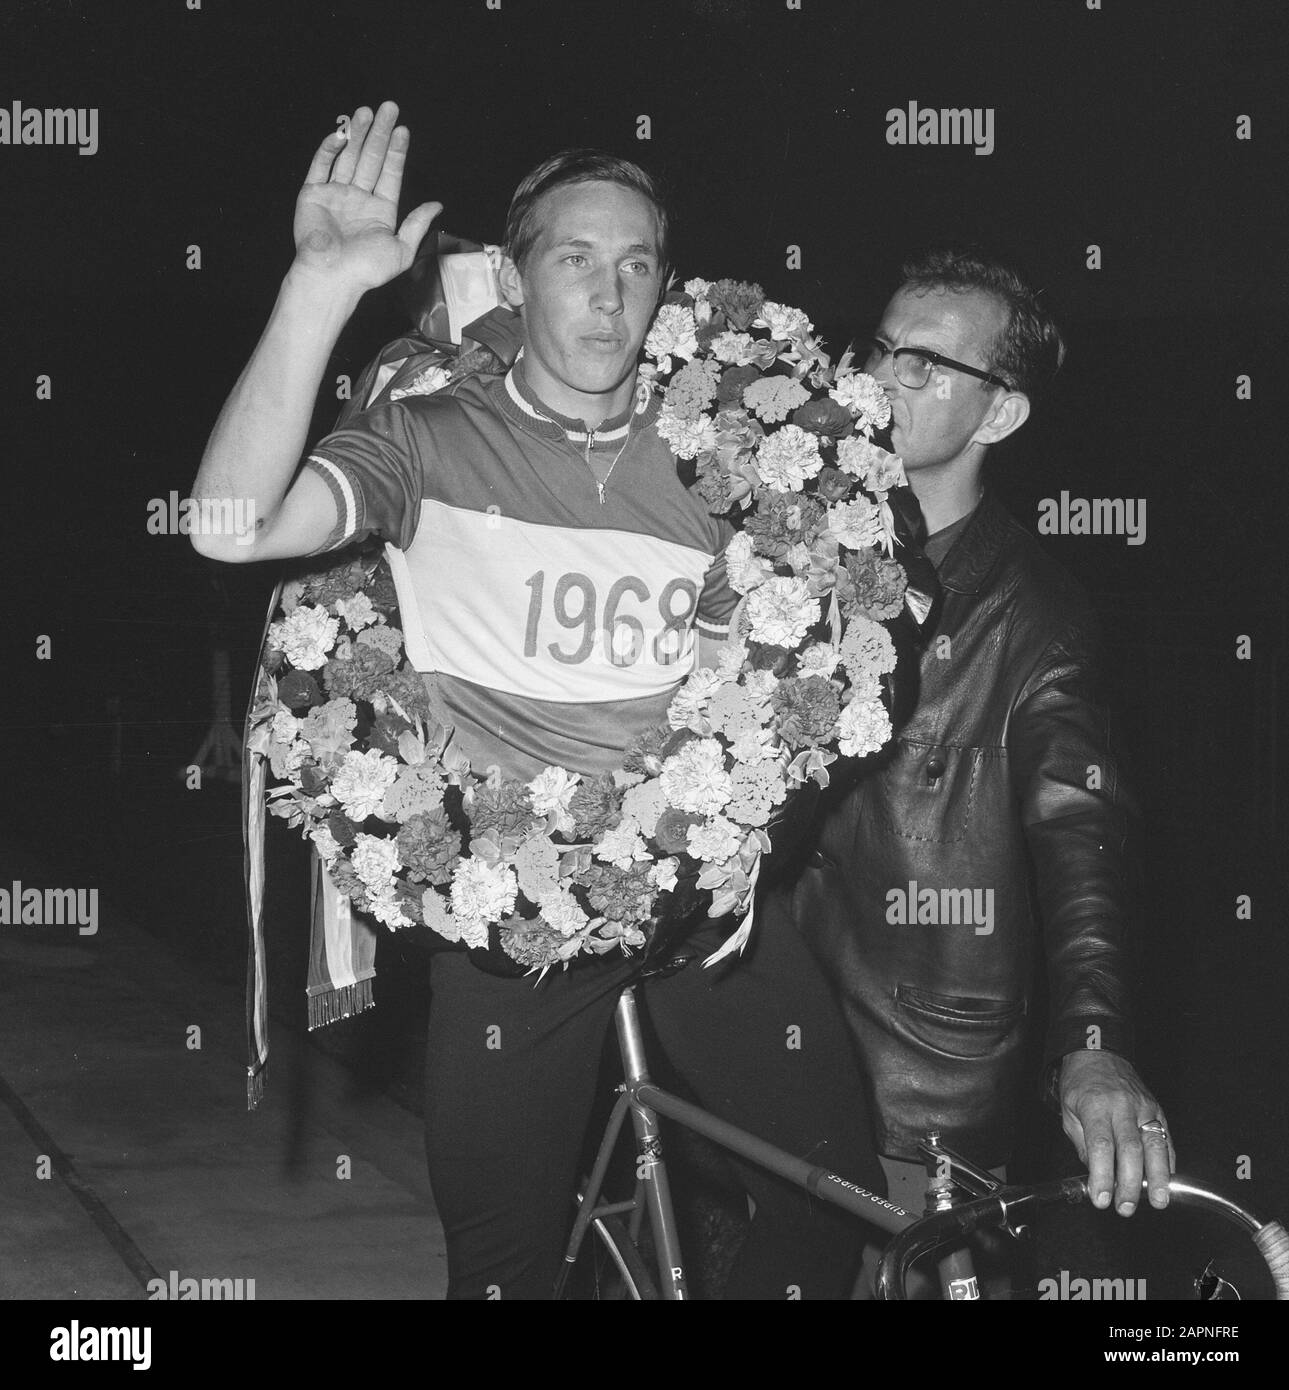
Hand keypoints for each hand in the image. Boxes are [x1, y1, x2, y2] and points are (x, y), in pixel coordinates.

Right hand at [292, 102, 441, 292]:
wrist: (331, 276)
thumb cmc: (366, 269)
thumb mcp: (401, 249)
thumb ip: (417, 224)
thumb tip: (437, 205)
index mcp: (380, 212)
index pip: (390, 174)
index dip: (397, 152)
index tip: (404, 130)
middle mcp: (358, 200)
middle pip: (371, 159)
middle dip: (380, 133)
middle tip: (389, 108)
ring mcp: (335, 195)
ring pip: (348, 157)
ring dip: (358, 134)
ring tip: (367, 111)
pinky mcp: (312, 193)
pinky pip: (321, 165)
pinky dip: (329, 148)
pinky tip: (342, 133)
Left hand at [1059, 1049, 1174, 1214]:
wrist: (1098, 1053)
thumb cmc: (1081, 1083)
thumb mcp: (1068, 1111)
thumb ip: (1083, 1144)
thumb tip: (1096, 1175)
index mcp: (1095, 1105)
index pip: (1101, 1146)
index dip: (1102, 1175)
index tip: (1101, 1198)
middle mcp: (1123, 1106)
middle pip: (1131, 1150)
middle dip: (1130, 1184)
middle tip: (1125, 1207)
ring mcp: (1143, 1107)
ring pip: (1155, 1145)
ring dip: (1158, 1177)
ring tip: (1158, 1201)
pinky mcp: (1157, 1110)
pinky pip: (1165, 1138)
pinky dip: (1167, 1162)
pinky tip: (1167, 1180)